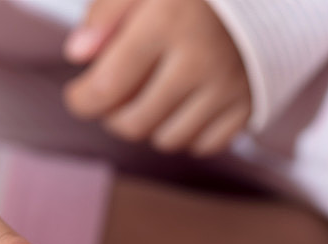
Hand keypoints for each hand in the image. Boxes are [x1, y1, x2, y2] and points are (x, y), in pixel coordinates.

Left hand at [64, 0, 250, 155]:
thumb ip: (104, 13)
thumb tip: (76, 54)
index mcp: (166, 23)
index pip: (105, 89)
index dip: (81, 99)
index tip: (79, 93)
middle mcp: (200, 60)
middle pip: (133, 123)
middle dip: (113, 114)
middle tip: (116, 93)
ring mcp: (228, 87)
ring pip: (167, 139)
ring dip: (150, 124)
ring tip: (150, 94)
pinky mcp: (250, 103)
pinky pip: (204, 145)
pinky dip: (187, 132)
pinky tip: (183, 104)